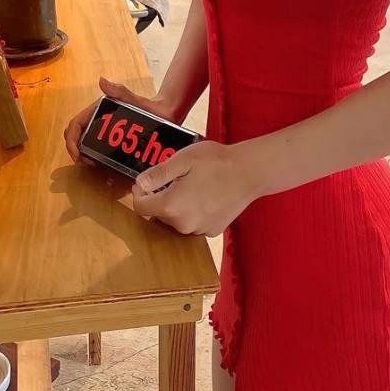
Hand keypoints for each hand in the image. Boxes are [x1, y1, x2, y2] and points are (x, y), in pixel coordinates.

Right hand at [63, 76, 180, 164]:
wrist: (163, 114)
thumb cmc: (149, 106)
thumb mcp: (134, 100)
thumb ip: (120, 91)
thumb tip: (102, 80)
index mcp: (98, 110)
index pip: (76, 124)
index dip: (72, 140)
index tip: (77, 155)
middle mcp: (97, 120)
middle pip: (76, 135)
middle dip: (76, 149)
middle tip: (86, 161)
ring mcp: (104, 130)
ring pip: (84, 144)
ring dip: (84, 155)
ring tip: (94, 164)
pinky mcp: (111, 140)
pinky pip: (98, 150)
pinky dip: (95, 158)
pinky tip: (102, 165)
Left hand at [132, 141, 256, 236]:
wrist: (250, 172)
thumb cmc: (217, 162)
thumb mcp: (183, 159)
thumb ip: (158, 174)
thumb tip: (140, 183)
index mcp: (171, 206)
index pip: (141, 208)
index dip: (139, 193)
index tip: (145, 182)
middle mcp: (183, 224)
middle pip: (159, 216)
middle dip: (160, 199)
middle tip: (172, 179)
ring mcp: (199, 230)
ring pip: (176, 221)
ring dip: (177, 207)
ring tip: (190, 186)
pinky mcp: (213, 231)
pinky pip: (194, 224)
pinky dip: (193, 213)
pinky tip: (204, 196)